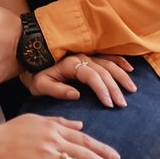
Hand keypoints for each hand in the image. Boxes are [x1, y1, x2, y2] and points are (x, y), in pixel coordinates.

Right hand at [0, 115, 123, 158]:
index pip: (84, 139)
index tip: (116, 157)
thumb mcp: (36, 119)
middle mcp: (53, 141)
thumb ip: (60, 121)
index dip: (102, 148)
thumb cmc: (10, 130)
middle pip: (86, 154)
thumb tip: (81, 125)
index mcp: (54, 128)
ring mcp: (46, 156)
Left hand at [22, 52, 138, 107]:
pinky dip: (120, 61)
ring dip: (122, 76)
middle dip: (115, 88)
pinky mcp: (88, 55)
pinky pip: (108, 56)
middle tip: (123, 104)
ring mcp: (86, 54)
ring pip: (109, 63)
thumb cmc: (34, 74)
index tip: (110, 104)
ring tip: (131, 90)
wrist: (27, 57)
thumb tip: (76, 95)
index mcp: (70, 64)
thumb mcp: (39, 84)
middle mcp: (81, 57)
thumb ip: (56, 90)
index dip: (102, 89)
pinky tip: (130, 69)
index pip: (92, 76)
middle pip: (104, 71)